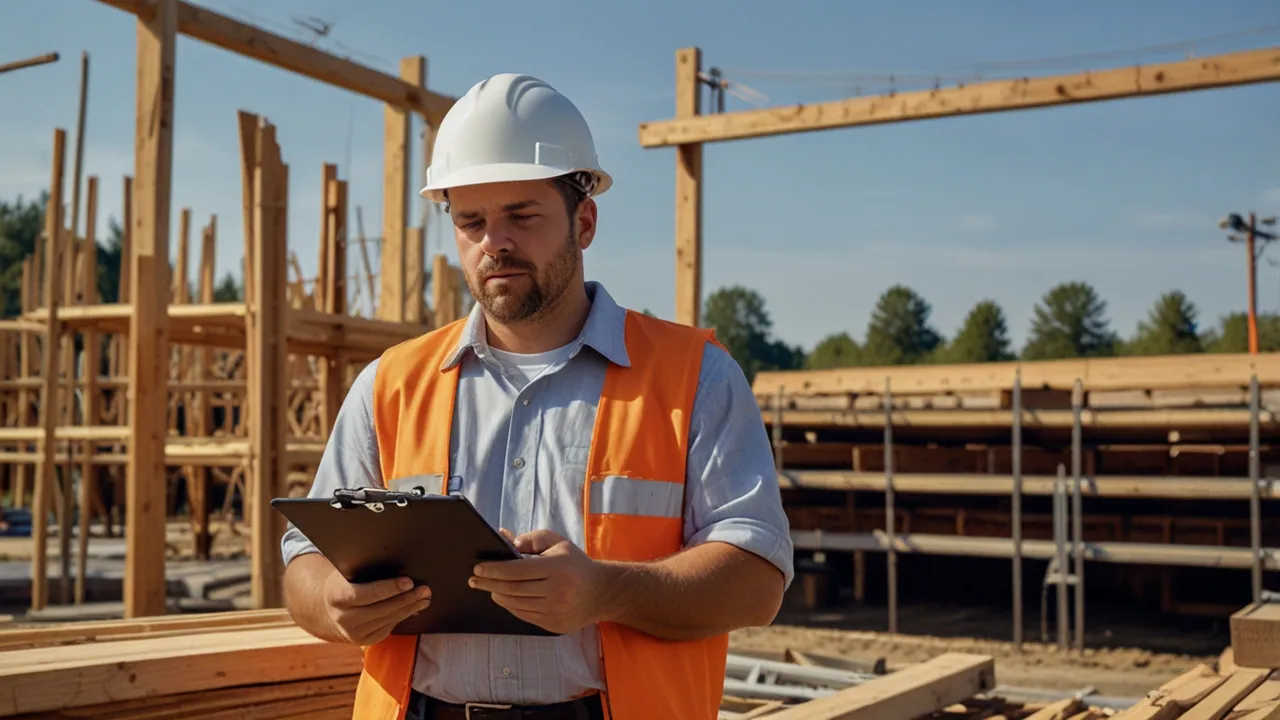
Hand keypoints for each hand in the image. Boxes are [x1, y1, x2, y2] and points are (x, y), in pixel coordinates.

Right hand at [322, 572, 431, 645]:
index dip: (390, 588)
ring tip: (425, 598)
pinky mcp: (365, 640)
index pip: (367, 593)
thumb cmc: (344, 583)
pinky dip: (402, 616)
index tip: (409, 582)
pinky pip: (389, 627)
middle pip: (383, 608)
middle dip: (407, 599)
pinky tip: (414, 608)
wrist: (328, 609)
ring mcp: (354, 632)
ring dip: (410, 608)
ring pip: (389, 619)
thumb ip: (366, 569)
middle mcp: (344, 618)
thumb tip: (398, 565)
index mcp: (338, 596)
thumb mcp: (347, 573)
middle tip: (425, 590)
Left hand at [470, 529, 610, 633]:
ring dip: (497, 595)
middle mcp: (557, 591)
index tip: (478, 568)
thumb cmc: (575, 564)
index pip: (517, 570)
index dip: (494, 569)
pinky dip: (510, 605)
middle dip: (488, 583)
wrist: (601, 592)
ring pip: (516, 604)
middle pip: (512, 588)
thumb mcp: (558, 543)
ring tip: (487, 587)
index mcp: (558, 567)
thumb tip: (506, 539)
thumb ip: (532, 539)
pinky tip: (503, 597)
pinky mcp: (553, 625)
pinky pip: (524, 615)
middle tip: (474, 579)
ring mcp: (555, 610)